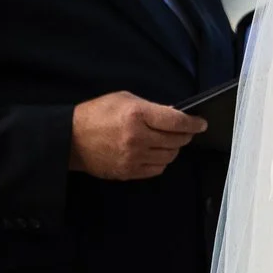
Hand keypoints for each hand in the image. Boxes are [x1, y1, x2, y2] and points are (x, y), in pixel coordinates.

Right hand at [69, 93, 205, 179]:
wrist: (70, 139)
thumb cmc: (96, 114)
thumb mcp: (124, 99)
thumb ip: (151, 107)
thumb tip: (173, 116)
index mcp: (136, 115)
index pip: (176, 121)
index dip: (193, 123)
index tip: (201, 123)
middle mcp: (137, 138)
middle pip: (176, 140)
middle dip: (185, 135)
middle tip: (186, 131)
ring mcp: (133, 158)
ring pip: (169, 156)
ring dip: (174, 148)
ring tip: (169, 141)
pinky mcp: (128, 172)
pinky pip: (157, 169)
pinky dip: (162, 161)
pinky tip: (156, 153)